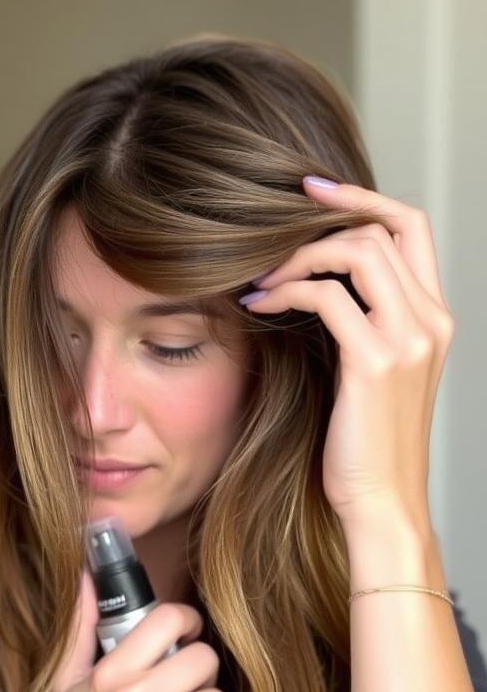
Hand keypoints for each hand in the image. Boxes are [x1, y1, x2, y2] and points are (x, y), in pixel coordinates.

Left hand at [240, 176, 454, 531]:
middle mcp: (431, 319)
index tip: (310, 190)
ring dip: (296, 258)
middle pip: (380, 228)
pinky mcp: (376, 363)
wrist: (381, 501)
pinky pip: (326, 298)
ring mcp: (410, 338)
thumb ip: (357, 322)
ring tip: (259, 282)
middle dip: (317, 224)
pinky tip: (258, 306)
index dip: (362, 197)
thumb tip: (311, 283)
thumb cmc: (364, 442)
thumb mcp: (369, 371)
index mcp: (432, 316)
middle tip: (266, 242)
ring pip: (356, 252)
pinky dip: (286, 293)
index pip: (410, 226)